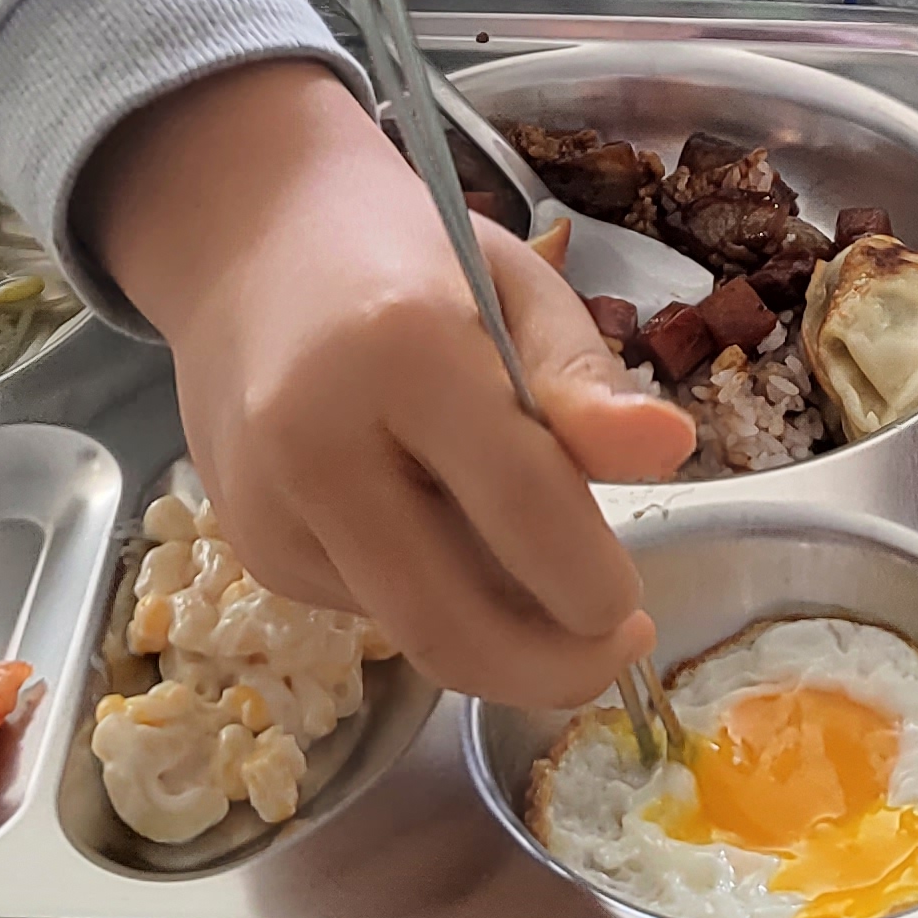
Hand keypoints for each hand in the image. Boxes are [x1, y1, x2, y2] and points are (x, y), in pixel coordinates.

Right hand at [83, 59, 695, 705]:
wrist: (245, 247)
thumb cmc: (405, 257)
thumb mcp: (514, 285)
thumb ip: (586, 380)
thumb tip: (673, 451)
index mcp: (403, 350)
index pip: (522, 509)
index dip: (594, 583)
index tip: (641, 603)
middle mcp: (317, 441)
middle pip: (451, 625)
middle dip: (552, 669)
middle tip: (615, 650)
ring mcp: (270, 506)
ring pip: (414, 633)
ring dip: (497, 633)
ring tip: (533, 564)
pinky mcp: (253, 550)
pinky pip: (372, 609)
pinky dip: (431, 595)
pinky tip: (433, 520)